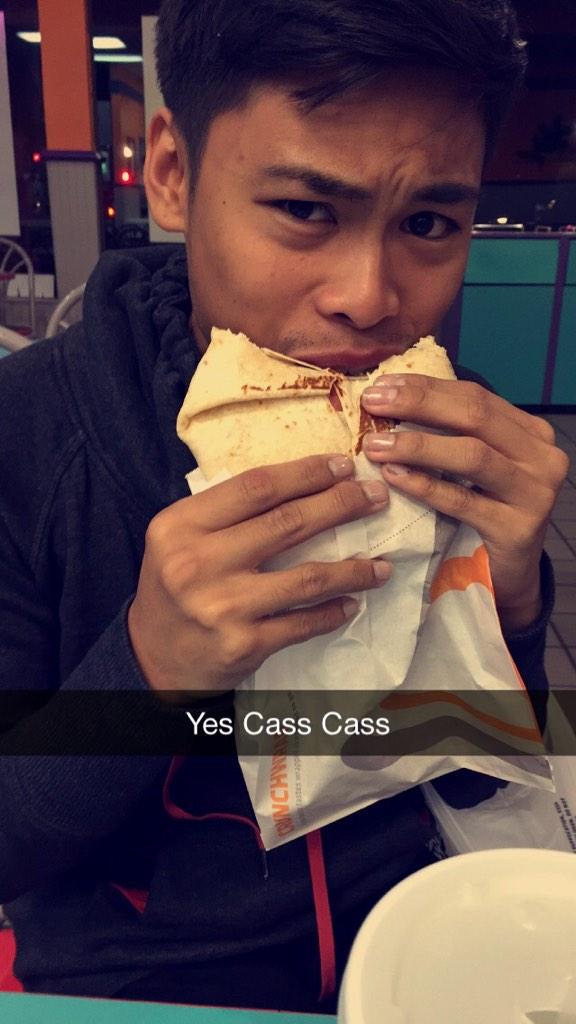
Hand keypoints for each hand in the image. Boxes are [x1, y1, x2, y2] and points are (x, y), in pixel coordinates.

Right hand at [128, 455, 391, 696]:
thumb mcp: (181, 537)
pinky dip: (333, 612)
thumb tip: (306, 483)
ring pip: (307, 578)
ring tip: (382, 564)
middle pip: (288, 523)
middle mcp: (199, 562)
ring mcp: (222, 606)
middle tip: (376, 496)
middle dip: (342, 505)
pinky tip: (352, 603)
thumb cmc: (175, 585)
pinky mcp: (242, 645)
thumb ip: (227, 512)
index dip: (307, 473)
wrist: (153, 657)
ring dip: (353, 569)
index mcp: (182, 525)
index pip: (257, 487)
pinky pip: (302, 624)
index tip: (344, 465)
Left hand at [361, 374, 569, 630]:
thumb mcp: (473, 467)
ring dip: (418, 445)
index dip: (426, 388)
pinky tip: (393, 477)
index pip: (475, 397)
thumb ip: (449, 433)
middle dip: (419, 404)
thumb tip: (389, 397)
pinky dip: (425, 486)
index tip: (381, 385)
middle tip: (374, 403)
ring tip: (376, 444)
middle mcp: (541, 457)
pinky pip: (463, 502)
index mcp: (530, 433)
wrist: (508, 574)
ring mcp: (535, 493)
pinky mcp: (518, 529)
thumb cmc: (483, 513)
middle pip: (475, 416)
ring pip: (472, 455)